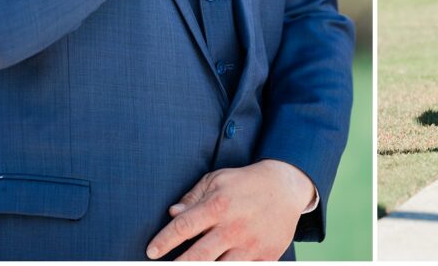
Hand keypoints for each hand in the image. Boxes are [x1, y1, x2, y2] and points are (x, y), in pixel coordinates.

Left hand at [146, 160, 314, 260]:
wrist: (286, 186)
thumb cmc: (245, 183)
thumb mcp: (217, 180)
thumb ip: (193, 197)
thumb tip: (172, 213)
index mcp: (219, 206)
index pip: (184, 227)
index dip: (164, 241)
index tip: (151, 252)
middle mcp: (234, 228)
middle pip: (198, 257)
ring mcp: (251, 245)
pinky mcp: (266, 257)